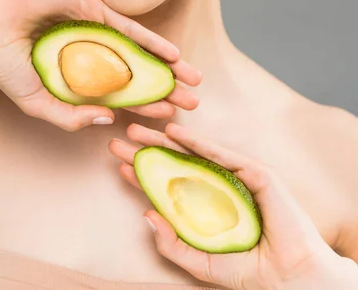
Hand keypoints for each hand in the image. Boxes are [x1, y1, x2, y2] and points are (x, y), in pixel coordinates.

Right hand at [0, 0, 200, 130]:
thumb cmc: (5, 63)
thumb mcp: (37, 103)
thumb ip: (70, 117)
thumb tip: (109, 120)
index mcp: (80, 77)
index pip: (121, 95)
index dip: (146, 106)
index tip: (170, 118)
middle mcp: (92, 54)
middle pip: (137, 75)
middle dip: (166, 89)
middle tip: (193, 103)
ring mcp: (94, 31)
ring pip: (138, 52)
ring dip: (166, 66)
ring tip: (193, 80)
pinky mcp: (93, 11)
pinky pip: (128, 29)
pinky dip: (150, 42)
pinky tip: (172, 55)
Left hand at [109, 122, 357, 289]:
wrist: (288, 279)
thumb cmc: (247, 273)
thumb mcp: (200, 261)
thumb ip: (172, 243)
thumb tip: (144, 214)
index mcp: (207, 208)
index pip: (169, 187)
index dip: (145, 175)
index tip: (120, 166)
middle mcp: (219, 189)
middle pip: (176, 164)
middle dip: (148, 152)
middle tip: (120, 141)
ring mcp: (237, 179)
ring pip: (194, 154)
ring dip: (164, 141)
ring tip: (137, 132)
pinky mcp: (255, 173)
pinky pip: (221, 155)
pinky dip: (197, 142)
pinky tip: (174, 134)